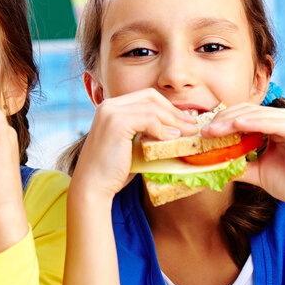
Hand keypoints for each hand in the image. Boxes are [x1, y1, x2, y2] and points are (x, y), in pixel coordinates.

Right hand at [71, 89, 196, 202]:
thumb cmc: (112, 172)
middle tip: (192, 124)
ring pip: (152, 108)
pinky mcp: (116, 123)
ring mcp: (111, 112)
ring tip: (188, 132)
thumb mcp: (132, 146)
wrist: (92, 187)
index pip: (145, 97)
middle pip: (150, 97)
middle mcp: (109, 105)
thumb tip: (175, 131)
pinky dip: (164, 129)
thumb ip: (147, 134)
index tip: (184, 120)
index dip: (167, 107)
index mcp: (111, 108)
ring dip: (174, 120)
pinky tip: (173, 138)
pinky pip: (149, 120)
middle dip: (174, 110)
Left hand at [203, 103, 284, 218]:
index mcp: (276, 124)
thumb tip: (210, 164)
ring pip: (256, 114)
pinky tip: (236, 126)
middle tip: (203, 131)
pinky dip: (253, 123)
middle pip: (247, 111)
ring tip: (212, 130)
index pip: (243, 115)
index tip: (202, 133)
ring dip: (232, 121)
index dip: (222, 121)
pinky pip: (272, 122)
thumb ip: (237, 164)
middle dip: (222, 120)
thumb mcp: (257, 172)